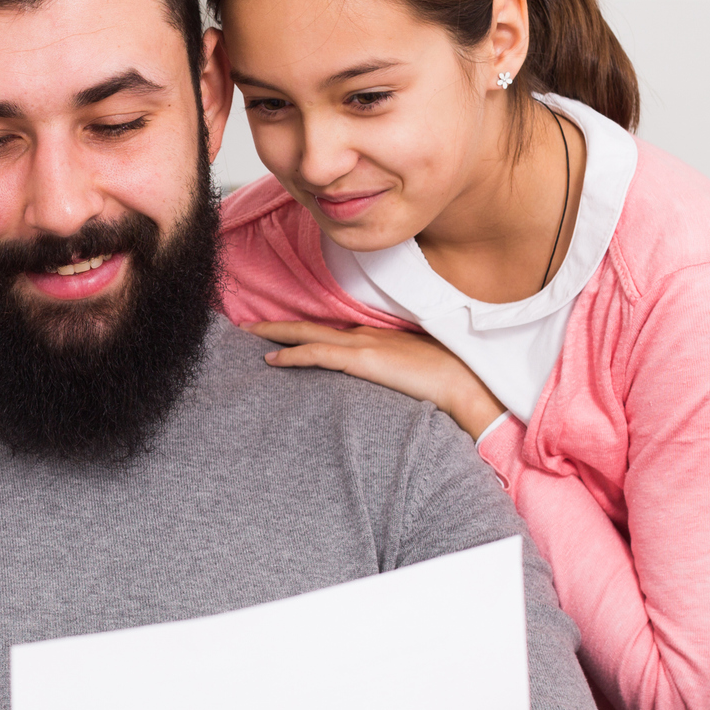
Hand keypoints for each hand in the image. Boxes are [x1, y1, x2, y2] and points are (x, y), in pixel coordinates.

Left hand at [252, 320, 504, 439]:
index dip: (301, 331)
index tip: (278, 333)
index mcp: (373, 338)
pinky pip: (318, 354)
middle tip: (247, 325)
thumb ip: (386, 372)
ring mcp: (361, 344)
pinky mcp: (362, 359)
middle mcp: (363, 335)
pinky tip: (271, 360)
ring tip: (247, 334)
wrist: (462, 381)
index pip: (328, 332)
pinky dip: (292, 355)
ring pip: (307, 333)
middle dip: (277, 325)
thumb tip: (373, 384)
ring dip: (275, 334)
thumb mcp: (408, 371)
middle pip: (310, 325)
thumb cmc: (443, 378)